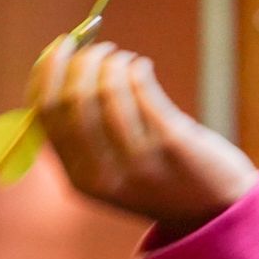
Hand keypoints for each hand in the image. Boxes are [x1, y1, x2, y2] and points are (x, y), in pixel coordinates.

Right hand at [29, 38, 258, 231]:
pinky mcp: (171, 143)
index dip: (48, 71)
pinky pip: (142, 89)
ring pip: (107, 89)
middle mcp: (104, 173)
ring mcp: (139, 160)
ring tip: (124, 60)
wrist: (212, 212)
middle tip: (98, 48)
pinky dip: (137, 68)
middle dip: (82, 62)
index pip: (46, 114)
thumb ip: (82, 139)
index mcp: (79, 179)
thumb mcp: (109, 174)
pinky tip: (142, 67)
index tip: (61, 46)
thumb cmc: (156, 181)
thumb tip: (60, 72)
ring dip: (113, 62)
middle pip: (73, 99)